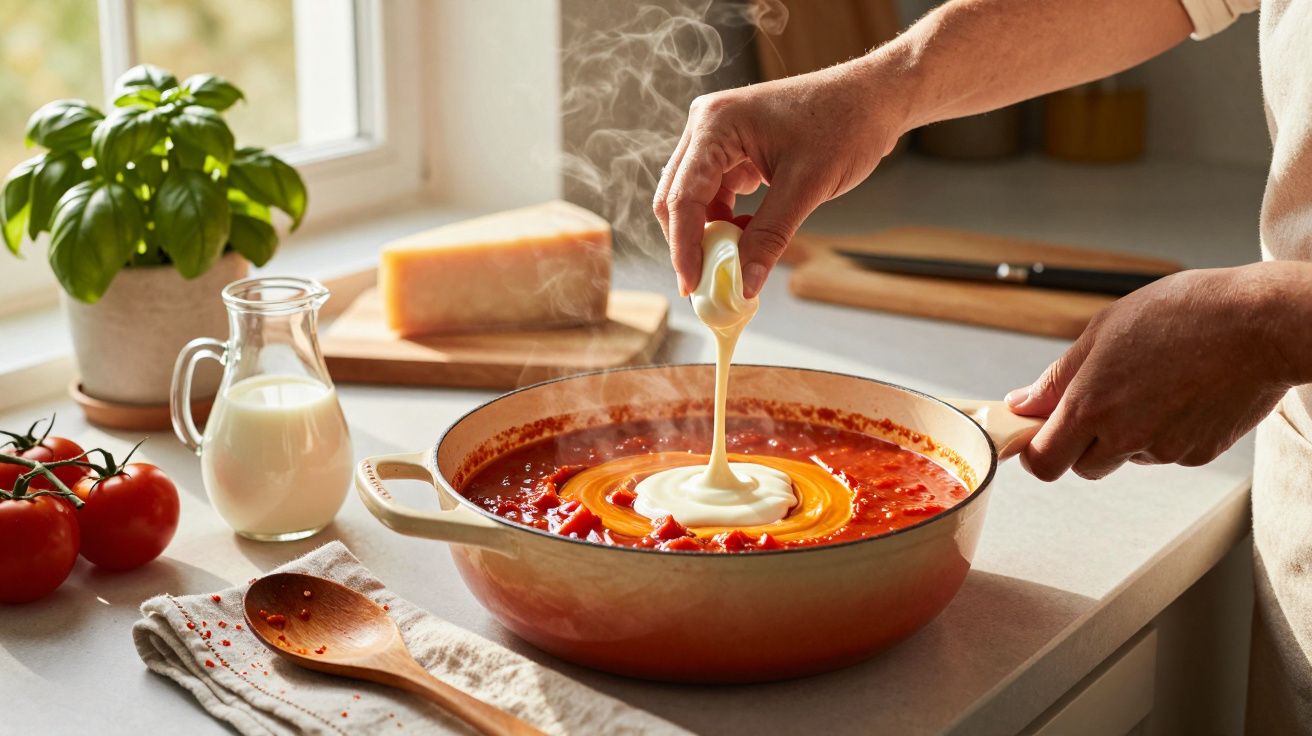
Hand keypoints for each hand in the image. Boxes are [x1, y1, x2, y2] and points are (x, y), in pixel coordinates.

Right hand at [653, 59, 904, 296]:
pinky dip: (726, 221)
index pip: (682, 196)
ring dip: (710, 234)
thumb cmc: (846, 125)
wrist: (874, 98)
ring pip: (694, 199)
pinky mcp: (733, 149)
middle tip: (706, 286)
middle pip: (677, 197)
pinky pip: (715, 193)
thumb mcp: (807, 187)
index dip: (683, 246)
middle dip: (690, 243)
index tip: (693, 287)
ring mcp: (718, 136)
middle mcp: (707, 125)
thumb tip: (744, 285)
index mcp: (716, 124)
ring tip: (733, 264)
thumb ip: (769, 237)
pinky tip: (748, 237)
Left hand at [1006, 263, 1307, 479]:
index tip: (1039, 434)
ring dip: (1125, 436)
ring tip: (1151, 385)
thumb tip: (1022, 403)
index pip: (1043, 461)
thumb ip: (1058, 377)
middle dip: (1081, 444)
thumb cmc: (1185, 314)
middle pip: (1082, 467)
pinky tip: (1181, 394)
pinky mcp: (1198, 455)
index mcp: (1092, 405)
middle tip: (1100, 403)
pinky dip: (1165, 432)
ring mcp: (1164, 450)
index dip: (1036, 450)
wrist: (1261, 324)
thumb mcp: (1104, 331)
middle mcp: (1125, 436)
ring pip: (1125, 458)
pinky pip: (1165, 453)